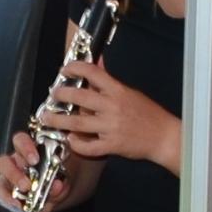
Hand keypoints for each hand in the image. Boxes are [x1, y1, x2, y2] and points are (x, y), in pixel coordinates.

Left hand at [30, 63, 174, 169]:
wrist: (164, 136)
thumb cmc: (149, 114)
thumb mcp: (130, 92)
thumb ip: (110, 82)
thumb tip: (97, 65)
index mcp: (118, 91)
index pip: (92, 73)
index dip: (75, 68)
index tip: (65, 70)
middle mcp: (112, 107)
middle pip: (79, 98)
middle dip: (60, 94)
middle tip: (52, 95)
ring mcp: (110, 127)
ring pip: (77, 123)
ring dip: (58, 120)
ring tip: (47, 118)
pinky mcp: (111, 145)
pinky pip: (88, 146)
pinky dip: (77, 143)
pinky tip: (71, 139)